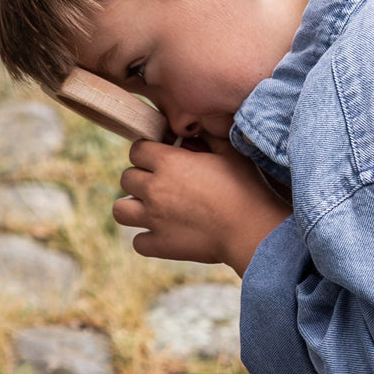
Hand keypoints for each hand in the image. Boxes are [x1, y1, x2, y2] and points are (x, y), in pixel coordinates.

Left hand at [113, 136, 291, 274]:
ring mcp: (154, 219)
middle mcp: (154, 189)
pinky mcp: (160, 245)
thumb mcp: (228, 151)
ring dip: (132, 208)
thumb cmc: (245, 186)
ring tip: (151, 209)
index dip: (148, 153)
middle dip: (140, 179)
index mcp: (168, 162)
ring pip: (120, 211)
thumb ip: (205, 135)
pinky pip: (137, 242)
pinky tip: (164, 235)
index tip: (161, 159)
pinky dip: (148, 239)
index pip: (136, 150)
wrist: (253, 229)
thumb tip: (191, 129)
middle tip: (160, 185)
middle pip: (126, 178)